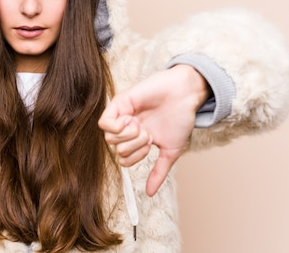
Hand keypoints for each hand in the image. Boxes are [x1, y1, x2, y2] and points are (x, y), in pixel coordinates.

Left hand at [99, 65, 208, 195]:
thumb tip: (149, 194)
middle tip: (147, 134)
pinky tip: (131, 121)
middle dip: (134, 146)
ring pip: (109, 138)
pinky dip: (117, 127)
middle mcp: (127, 128)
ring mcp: (122, 115)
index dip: (136, 157)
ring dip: (128, 137)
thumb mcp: (170, 151)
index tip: (151, 144)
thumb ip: (158, 172)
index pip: (124, 159)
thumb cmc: (180, 119)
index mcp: (136, 140)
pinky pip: (104, 123)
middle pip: (115, 149)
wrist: (185, 95)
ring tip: (141, 126)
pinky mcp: (119, 103)